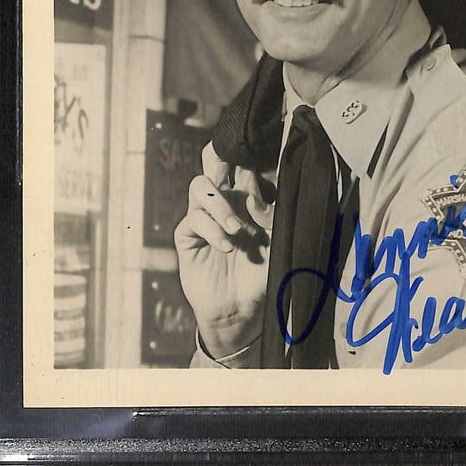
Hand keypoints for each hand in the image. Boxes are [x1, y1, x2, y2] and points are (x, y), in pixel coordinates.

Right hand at [174, 142, 272, 359]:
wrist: (241, 310)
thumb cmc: (263, 274)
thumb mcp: (276, 243)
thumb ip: (271, 217)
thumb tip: (253, 197)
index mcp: (250, 195)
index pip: (247, 162)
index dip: (253, 157)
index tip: (265, 166)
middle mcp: (226, 199)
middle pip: (215, 160)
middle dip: (222, 155)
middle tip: (233, 166)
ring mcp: (206, 215)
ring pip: (200, 184)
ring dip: (219, 203)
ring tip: (236, 228)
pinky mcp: (189, 234)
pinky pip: (194, 219)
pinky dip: (212, 230)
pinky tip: (227, 246)